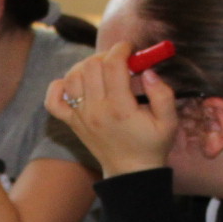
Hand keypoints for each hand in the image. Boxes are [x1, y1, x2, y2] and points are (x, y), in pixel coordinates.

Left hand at [46, 43, 180, 178]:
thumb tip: (148, 71)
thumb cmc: (152, 145)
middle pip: (91, 66)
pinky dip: (59, 86)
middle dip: (106, 55)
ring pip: (72, 77)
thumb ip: (162, 94)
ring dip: (86, 67)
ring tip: (101, 71)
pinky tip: (76, 85)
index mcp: (120, 109)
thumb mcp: (169, 122)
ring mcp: (80, 117)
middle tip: (119, 61)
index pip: (113, 65)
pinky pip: (53, 100)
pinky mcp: (72, 123)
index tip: (130, 48)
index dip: (122, 49)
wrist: (131, 173)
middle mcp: (96, 111)